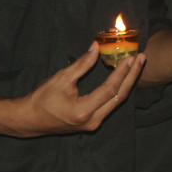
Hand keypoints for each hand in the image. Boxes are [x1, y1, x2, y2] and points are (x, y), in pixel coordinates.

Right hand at [10, 44, 144, 135]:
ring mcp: (94, 124)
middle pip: (119, 97)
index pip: (110, 90)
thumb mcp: (61, 79)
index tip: (131, 57)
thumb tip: (96, 46)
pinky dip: (118, 89)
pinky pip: (110, 104)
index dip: (122, 72)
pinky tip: (124, 76)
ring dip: (127, 82)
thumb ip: (81, 64)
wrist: (30, 119)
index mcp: (84, 111)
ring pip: (117, 101)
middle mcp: (93, 121)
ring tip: (137, 64)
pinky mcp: (93, 122)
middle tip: (142, 58)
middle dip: (132, 76)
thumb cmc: (42, 99)